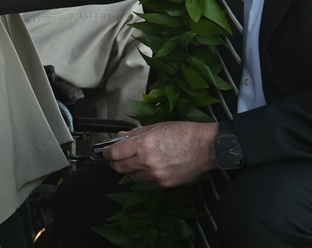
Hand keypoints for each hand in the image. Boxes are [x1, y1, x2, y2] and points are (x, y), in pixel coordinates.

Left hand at [97, 121, 217, 187]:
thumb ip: (135, 133)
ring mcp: (155, 175)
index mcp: (143, 144)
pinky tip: (155, 167)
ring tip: (140, 161)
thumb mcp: (156, 127)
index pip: (114, 153)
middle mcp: (147, 161)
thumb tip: (120, 136)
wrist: (206, 147)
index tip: (105, 152)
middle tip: (117, 158)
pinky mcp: (164, 184)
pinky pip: (148, 182)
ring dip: (132, 170)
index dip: (106, 153)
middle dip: (115, 163)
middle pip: (119, 168)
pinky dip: (147, 176)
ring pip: (133, 177)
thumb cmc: (184, 133)